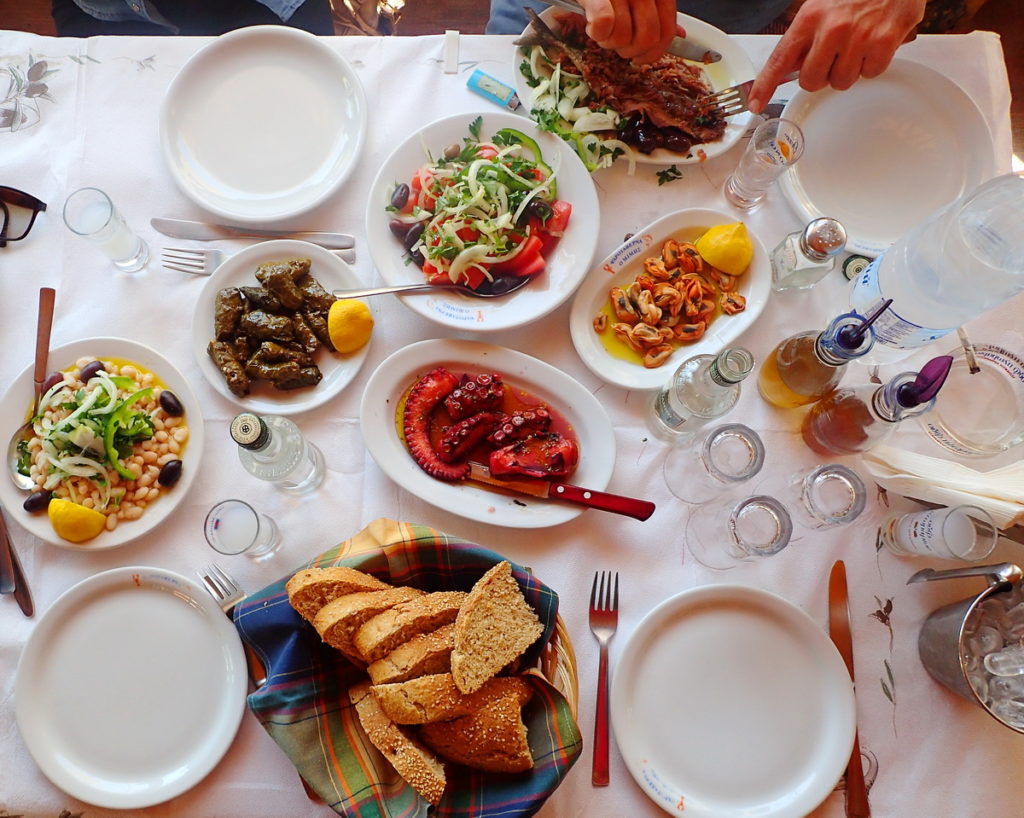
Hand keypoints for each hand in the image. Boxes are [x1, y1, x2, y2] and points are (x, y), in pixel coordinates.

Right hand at [578, 0, 679, 63]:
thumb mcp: (640, 0)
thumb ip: (659, 13)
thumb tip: (680, 34)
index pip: (667, 31)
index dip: (654, 53)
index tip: (640, 58)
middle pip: (647, 39)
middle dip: (629, 51)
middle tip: (617, 44)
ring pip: (623, 36)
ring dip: (608, 42)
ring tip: (601, 29)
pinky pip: (604, 23)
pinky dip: (596, 33)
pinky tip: (591, 26)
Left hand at [746, 0, 925, 112]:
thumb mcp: (821, 6)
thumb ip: (804, 37)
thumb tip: (787, 68)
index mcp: (810, 17)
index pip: (780, 59)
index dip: (765, 86)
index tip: (755, 104)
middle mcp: (831, 28)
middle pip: (811, 81)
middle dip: (820, 75)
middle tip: (833, 56)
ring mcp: (858, 37)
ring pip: (842, 82)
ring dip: (849, 70)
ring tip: (858, 44)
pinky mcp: (883, 43)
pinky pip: (870, 74)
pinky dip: (873, 63)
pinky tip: (875, 42)